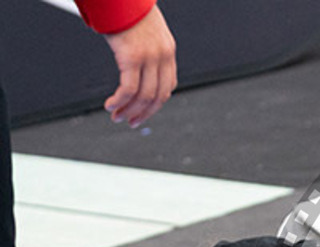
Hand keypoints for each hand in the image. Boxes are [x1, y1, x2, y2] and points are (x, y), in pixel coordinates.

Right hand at [103, 5, 176, 126]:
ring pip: (144, 96)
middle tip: (130, 122)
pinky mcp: (132, 57)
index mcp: (168, 51)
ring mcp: (149, 57)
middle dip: (144, 113)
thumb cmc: (126, 9)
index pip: (168, 86)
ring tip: (116, 116)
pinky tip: (110, 105)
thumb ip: (146, 48)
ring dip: (129, 110)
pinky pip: (129, 89)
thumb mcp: (145, 31)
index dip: (156, 103)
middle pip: (158, 96)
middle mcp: (162, 56)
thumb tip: (135, 66)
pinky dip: (120, 101)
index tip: (144, 112)